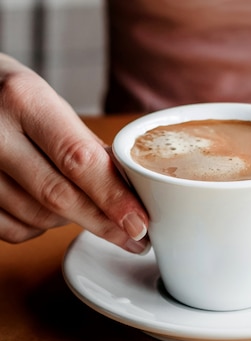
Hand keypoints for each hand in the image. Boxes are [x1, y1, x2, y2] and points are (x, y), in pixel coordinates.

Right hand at [0, 54, 148, 252]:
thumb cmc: (11, 96)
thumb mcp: (49, 102)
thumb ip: (84, 143)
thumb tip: (128, 188)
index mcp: (25, 101)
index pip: (79, 160)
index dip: (113, 198)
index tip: (140, 223)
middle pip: (58, 195)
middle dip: (103, 222)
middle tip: (136, 237)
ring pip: (37, 217)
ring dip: (70, 220)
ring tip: (86, 206)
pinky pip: (12, 230)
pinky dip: (38, 228)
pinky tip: (48, 211)